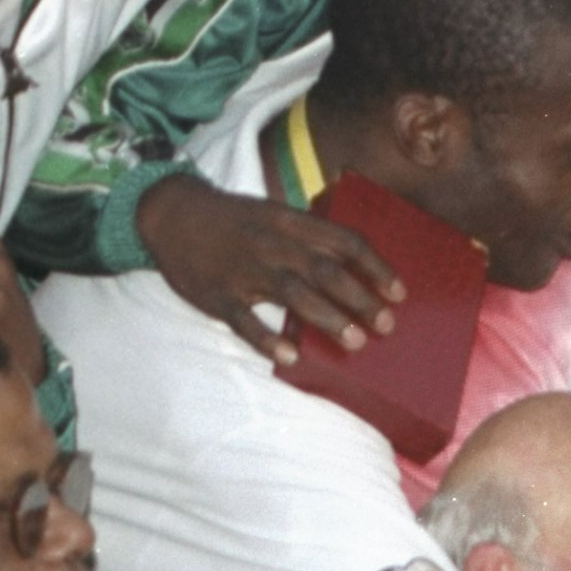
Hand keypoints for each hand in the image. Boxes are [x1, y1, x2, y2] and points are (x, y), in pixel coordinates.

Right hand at [134, 175, 402, 366]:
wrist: (171, 213)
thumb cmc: (235, 221)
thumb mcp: (276, 215)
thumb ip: (313, 238)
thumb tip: (358, 270)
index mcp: (290, 222)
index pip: (343, 241)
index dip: (375, 267)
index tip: (399, 292)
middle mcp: (272, 244)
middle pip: (324, 270)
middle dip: (360, 298)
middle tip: (387, 323)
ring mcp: (244, 270)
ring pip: (292, 293)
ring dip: (327, 318)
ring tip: (356, 342)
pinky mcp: (218, 295)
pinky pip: (244, 320)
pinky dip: (266, 339)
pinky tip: (289, 357)